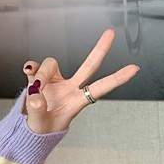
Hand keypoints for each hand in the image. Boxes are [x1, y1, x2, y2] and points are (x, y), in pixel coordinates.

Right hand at [22, 29, 138, 133]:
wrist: (29, 128)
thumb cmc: (41, 130)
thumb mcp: (40, 125)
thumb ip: (37, 110)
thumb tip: (35, 94)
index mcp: (77, 102)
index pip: (100, 88)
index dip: (117, 79)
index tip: (134, 69)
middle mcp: (70, 88)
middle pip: (88, 66)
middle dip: (100, 49)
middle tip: (111, 33)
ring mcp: (56, 81)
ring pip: (51, 64)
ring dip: (41, 74)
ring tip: (34, 93)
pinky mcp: (40, 77)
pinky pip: (34, 66)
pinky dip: (30, 70)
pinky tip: (29, 78)